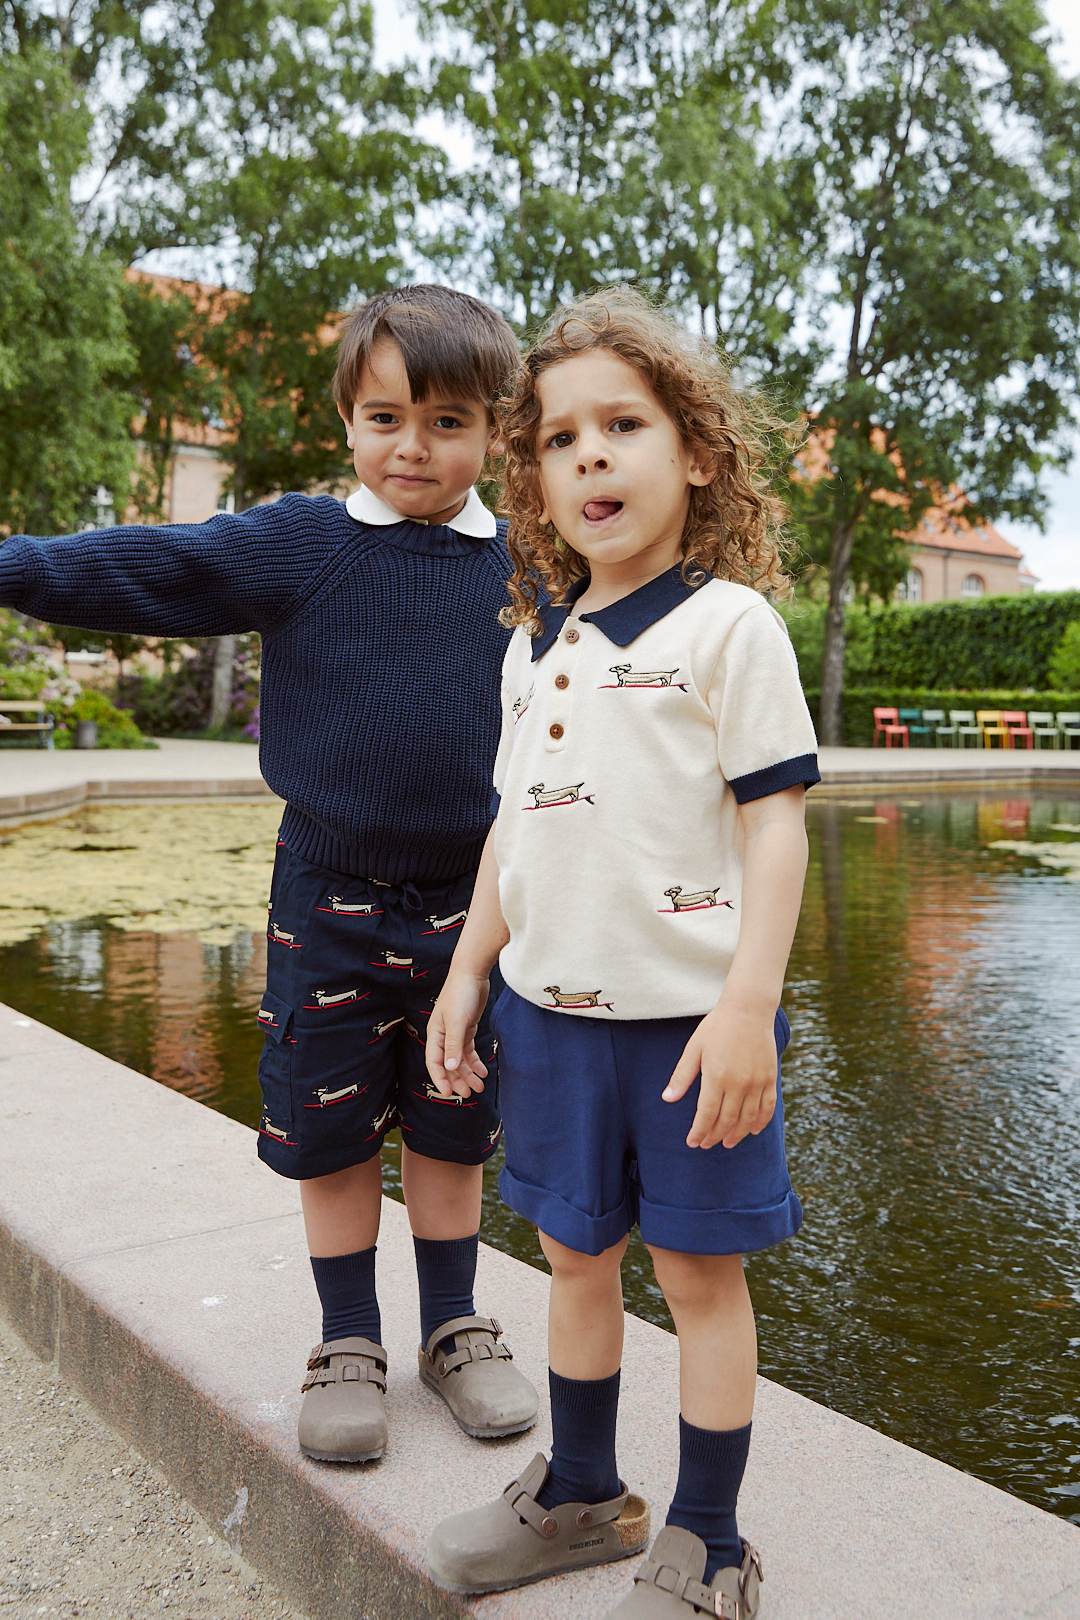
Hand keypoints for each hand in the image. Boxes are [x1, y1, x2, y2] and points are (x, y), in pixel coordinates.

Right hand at [425, 970, 490, 1098]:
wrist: (472, 972)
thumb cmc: (461, 994)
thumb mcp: (457, 1021)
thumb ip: (454, 1045)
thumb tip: (450, 1067)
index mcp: (435, 1034)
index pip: (434, 1062)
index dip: (441, 1079)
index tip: (450, 1093)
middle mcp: (443, 1036)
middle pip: (448, 1064)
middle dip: (458, 1080)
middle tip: (470, 1094)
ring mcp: (455, 1032)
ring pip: (460, 1059)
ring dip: (468, 1073)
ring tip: (479, 1086)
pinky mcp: (467, 1028)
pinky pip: (468, 1051)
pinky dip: (475, 1062)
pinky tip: (483, 1071)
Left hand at [662, 1001, 776, 1149]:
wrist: (748, 1009)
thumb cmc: (716, 1027)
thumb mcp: (694, 1048)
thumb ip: (682, 1076)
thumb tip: (667, 1099)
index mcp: (716, 1076)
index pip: (707, 1114)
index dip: (699, 1131)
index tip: (693, 1142)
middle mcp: (738, 1084)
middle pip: (726, 1120)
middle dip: (714, 1136)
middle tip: (706, 1144)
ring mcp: (757, 1082)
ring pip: (747, 1119)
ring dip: (736, 1135)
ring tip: (727, 1143)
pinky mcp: (770, 1078)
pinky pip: (767, 1108)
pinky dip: (759, 1122)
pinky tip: (752, 1130)